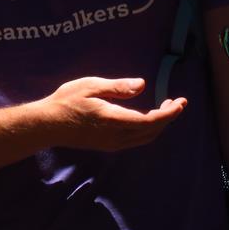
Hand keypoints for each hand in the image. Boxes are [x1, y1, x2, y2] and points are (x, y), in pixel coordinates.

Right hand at [35, 77, 186, 151]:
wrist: (47, 125)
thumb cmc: (67, 100)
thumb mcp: (92, 85)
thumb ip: (118, 87)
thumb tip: (142, 85)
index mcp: (114, 120)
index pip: (150, 121)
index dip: (169, 113)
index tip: (181, 101)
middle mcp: (116, 136)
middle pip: (152, 131)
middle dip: (168, 118)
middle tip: (177, 101)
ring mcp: (112, 143)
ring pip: (145, 138)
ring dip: (159, 124)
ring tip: (165, 107)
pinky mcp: (107, 144)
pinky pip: (136, 140)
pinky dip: (148, 129)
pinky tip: (146, 116)